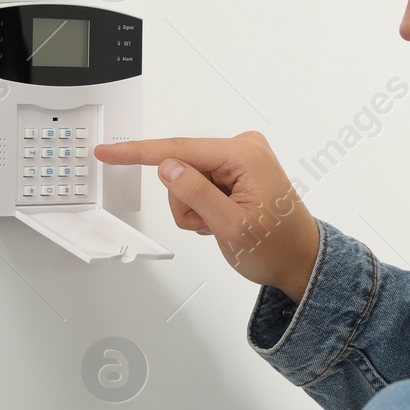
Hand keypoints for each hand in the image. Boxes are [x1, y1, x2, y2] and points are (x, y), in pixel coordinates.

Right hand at [94, 131, 319, 301]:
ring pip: (186, 179)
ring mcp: (241, 158)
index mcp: (244, 155)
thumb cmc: (276, 247)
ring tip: (219, 225)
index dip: (139, 153)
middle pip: (182, 166)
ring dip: (194, 208)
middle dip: (185, 202)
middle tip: (209, 226)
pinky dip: (203, 206)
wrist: (300, 261)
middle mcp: (243, 148)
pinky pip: (199, 183)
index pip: (180, 149)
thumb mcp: (231, 227)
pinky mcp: (238, 169)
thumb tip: (167, 166)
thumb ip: (196, 194)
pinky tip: (223, 219)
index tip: (108, 152)